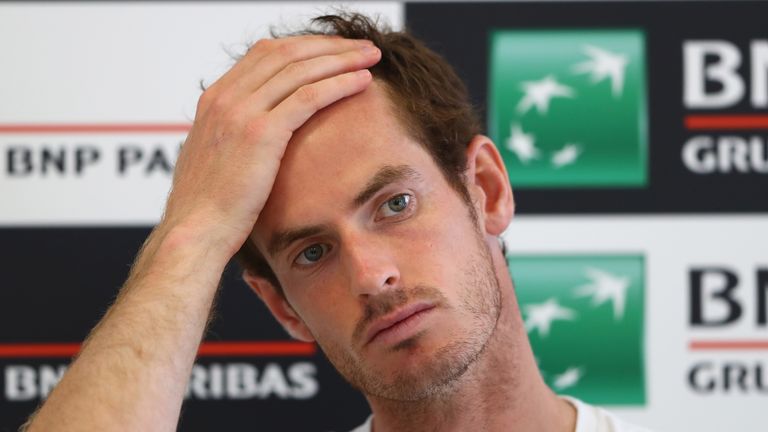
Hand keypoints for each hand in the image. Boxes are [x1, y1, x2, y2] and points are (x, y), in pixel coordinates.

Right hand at [162, 35, 380, 254]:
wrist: (195, 232)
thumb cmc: (210, 208)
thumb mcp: (217, 159)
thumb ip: (233, 136)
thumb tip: (255, 139)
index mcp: (214, 99)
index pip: (265, 53)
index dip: (305, 47)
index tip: (334, 51)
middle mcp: (225, 97)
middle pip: (286, 52)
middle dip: (329, 46)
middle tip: (362, 47)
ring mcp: (240, 112)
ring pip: (300, 69)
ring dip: (341, 58)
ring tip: (372, 56)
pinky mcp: (260, 133)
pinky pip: (308, 96)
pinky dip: (339, 83)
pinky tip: (362, 81)